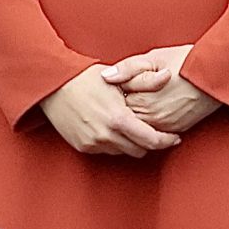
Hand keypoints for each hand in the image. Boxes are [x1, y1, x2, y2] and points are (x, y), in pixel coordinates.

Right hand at [39, 65, 182, 157]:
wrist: (52, 84)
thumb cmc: (86, 78)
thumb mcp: (119, 77)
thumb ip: (147, 81)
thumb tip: (168, 76)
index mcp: (119, 119)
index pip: (152, 141)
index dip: (167, 141)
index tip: (175, 138)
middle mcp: (107, 135)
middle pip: (140, 150)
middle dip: (149, 142)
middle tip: (153, 131)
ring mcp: (94, 143)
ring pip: (124, 152)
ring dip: (131, 143)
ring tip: (131, 128)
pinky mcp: (83, 146)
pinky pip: (107, 151)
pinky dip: (113, 143)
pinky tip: (113, 129)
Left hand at [105, 44, 222, 132]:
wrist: (216, 74)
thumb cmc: (185, 61)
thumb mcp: (153, 58)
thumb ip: (126, 68)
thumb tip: (105, 78)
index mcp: (143, 99)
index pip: (116, 103)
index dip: (113, 94)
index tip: (114, 87)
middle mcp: (153, 117)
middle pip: (125, 119)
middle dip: (120, 108)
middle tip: (121, 96)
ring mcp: (165, 126)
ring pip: (139, 128)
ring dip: (134, 118)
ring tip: (137, 102)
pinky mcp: (177, 130)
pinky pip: (155, 132)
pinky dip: (149, 124)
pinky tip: (151, 110)